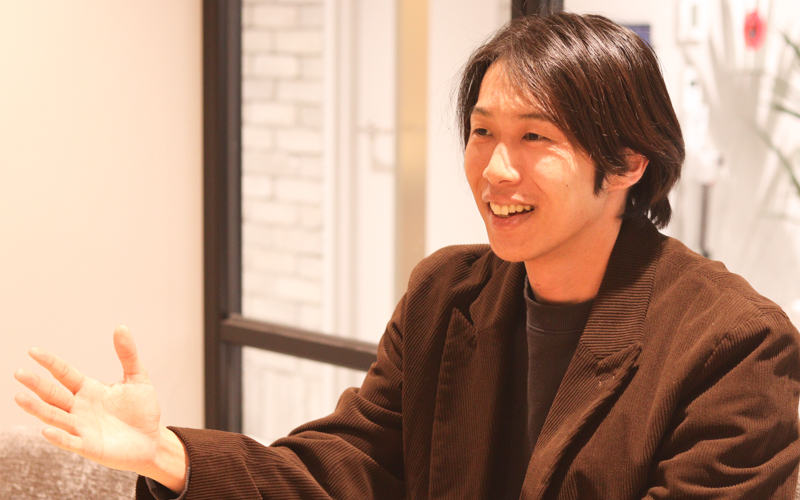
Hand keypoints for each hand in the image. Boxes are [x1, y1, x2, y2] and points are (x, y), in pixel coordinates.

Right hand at [14, 326, 186, 491]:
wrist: (152, 439)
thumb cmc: (142, 409)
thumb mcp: (137, 378)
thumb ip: (128, 355)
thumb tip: (121, 327)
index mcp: (88, 389)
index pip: (64, 373)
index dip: (50, 363)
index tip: (33, 351)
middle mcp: (79, 407)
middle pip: (53, 394)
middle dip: (36, 384)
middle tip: (19, 373)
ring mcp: (82, 427)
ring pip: (55, 416)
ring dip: (37, 409)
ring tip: (20, 397)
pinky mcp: (89, 446)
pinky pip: (70, 441)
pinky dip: (58, 437)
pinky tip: (46, 430)